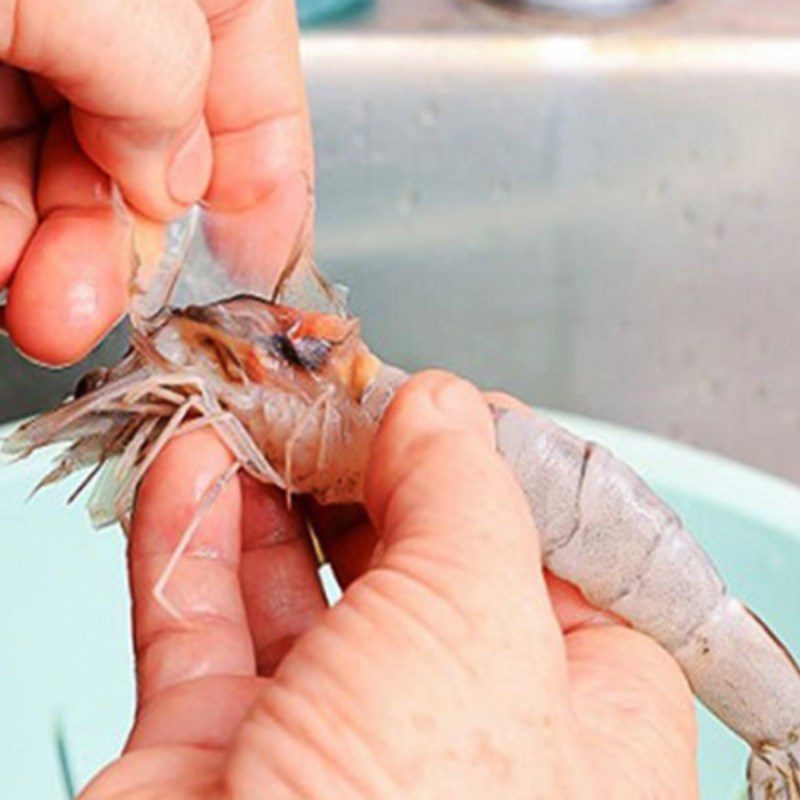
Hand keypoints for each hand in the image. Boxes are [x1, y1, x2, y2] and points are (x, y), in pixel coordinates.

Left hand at [0, 0, 310, 364]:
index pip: (254, 75)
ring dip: (60, 256)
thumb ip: (161, 78)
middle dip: (133, 243)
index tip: (262, 275)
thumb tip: (174, 179)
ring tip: (38, 311)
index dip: (269, 183)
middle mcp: (108, 6)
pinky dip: (3, 231)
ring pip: (66, 166)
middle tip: (100, 306)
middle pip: (153, 141)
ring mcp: (29, 34)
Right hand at [81, 372, 697, 798]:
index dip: (489, 464)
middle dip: (362, 462)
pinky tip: (190, 467)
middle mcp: (458, 730)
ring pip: (298, 582)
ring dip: (266, 486)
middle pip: (412, 557)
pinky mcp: (214, 760)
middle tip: (322, 389)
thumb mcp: (479, 629)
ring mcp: (329, 745)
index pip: (545, 553)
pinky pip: (203, 623)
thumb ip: (466, 497)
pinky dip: (192, 537)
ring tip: (247, 409)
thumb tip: (447, 408)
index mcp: (576, 716)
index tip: (434, 398)